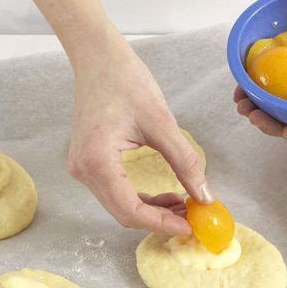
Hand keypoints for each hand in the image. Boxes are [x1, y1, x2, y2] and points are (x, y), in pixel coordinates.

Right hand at [33, 0, 212, 234]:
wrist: (98, 59)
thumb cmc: (126, 81)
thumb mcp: (162, 122)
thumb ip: (185, 162)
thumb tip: (204, 196)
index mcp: (97, 161)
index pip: (130, 210)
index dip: (161, 223)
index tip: (190, 227)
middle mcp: (83, 170)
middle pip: (123, 212)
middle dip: (158, 219)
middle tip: (191, 218)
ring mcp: (82, 168)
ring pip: (119, 204)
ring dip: (151, 209)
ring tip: (183, 204)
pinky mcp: (88, 162)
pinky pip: (115, 191)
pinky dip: (140, 197)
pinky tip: (164, 194)